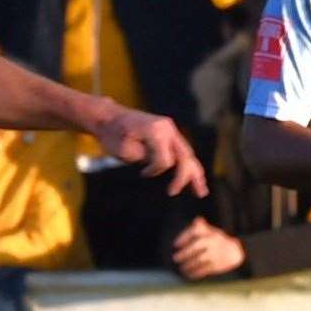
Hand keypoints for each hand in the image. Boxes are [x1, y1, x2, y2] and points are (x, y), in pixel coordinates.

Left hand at [92, 106, 207, 195]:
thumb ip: (145, 158)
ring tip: (201, 191)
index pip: (166, 159)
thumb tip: (162, 166)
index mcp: (156, 131)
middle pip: (184, 157)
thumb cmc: (113, 135)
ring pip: (187, 154)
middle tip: (174, 192)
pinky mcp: (168, 133)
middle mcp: (167, 128)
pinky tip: (195, 178)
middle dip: (185, 177)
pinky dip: (188, 165)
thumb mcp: (124, 150)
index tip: (142, 173)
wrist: (109, 117)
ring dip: (194, 173)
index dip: (155, 170)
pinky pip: (182, 151)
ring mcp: (170, 129)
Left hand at [172, 217, 244, 279]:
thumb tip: (197, 220)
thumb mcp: (212, 231)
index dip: (184, 237)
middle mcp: (213, 242)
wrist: (236, 251)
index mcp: (210, 233)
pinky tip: (189, 274)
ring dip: (188, 265)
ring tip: (182, 268)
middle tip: (175, 258)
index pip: (195, 232)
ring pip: (199, 259)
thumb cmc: (218, 240)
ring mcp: (215, 253)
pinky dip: (196, 273)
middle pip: (196, 246)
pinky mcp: (218, 264)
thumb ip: (201, 227)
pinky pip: (205, 269)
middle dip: (184, 253)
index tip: (175, 244)